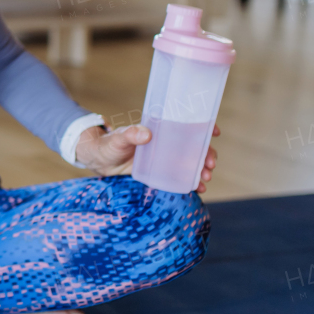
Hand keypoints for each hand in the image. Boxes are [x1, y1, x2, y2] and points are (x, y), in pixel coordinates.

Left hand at [75, 124, 220, 192]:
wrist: (99, 161)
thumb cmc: (108, 145)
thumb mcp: (118, 139)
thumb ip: (129, 135)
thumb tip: (146, 134)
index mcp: (160, 129)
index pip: (186, 123)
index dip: (203, 126)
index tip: (214, 131)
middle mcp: (166, 142)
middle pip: (193, 146)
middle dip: (206, 154)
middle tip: (209, 166)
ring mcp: (165, 158)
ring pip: (190, 162)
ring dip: (201, 169)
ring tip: (205, 179)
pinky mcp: (160, 172)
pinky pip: (180, 176)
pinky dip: (191, 182)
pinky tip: (198, 189)